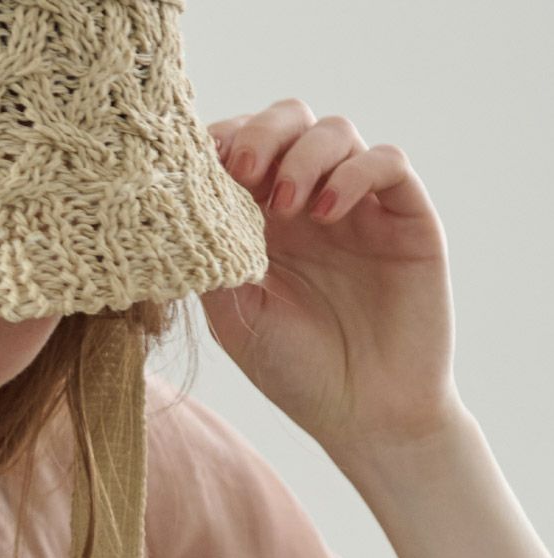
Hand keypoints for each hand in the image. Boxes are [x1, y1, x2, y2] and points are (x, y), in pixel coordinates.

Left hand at [200, 98, 463, 459]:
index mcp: (259, 221)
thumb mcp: (235, 316)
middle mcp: (309, 202)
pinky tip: (328, 213)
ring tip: (284, 206)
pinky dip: (354, 173)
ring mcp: (358, 204)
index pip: (240, 150)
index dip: (221, 142)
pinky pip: (386, 161)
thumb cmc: (294, 370)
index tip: (198, 162)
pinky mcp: (405, 215)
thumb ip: (211, 259)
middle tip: (242, 169)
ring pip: (335, 131)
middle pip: (288, 121)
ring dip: (302, 156)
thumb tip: (173, 209)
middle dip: (261, 133)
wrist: (365, 414)